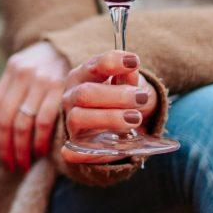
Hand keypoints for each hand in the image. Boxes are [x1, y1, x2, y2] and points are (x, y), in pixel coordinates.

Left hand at [0, 41, 68, 171]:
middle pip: (6, 118)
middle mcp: (24, 74)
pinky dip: (39, 141)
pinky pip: (44, 122)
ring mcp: (42, 81)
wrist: (76, 47)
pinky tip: (39, 152)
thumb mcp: (26, 69)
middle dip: (5, 147)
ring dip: (21, 149)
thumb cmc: (47, 64)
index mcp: (12, 69)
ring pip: (23, 123)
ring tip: (23, 163)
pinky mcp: (61, 90)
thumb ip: (11, 92)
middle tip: (9, 164)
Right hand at [61, 50, 157, 165]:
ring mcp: (71, 119)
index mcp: (84, 75)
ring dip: (109, 118)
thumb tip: (131, 69)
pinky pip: (73, 149)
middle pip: (85, 93)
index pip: (94, 65)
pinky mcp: (76, 144)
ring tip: (134, 118)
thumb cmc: (124, 100)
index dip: (112, 62)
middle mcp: (72, 95)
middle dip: (115, 95)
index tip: (133, 61)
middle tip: (140, 98)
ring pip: (79, 117)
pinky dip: (79, 151)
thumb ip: (131, 78)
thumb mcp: (132, 86)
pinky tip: (92, 148)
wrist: (120, 127)